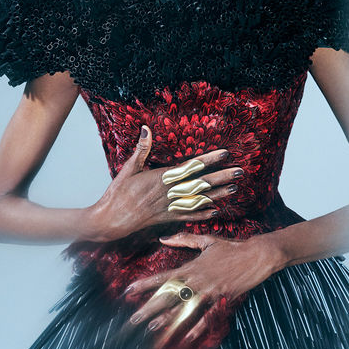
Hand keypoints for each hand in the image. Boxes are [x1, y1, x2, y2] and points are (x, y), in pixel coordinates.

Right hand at [83, 126, 243, 241]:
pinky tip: (216, 211)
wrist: (109, 220)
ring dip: (217, 194)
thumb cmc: (117, 193)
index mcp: (161, 178)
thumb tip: (146, 128)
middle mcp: (168, 193)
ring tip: (234, 188)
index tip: (224, 154)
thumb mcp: (128, 168)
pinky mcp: (166, 219)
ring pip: (199, 199)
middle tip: (239, 172)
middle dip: (221, 177)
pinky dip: (203, 214)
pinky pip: (189, 216)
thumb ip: (141, 149)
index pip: (190, 166)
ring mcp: (169, 207)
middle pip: (200, 183)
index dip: (209, 159)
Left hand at [123, 232, 282, 347]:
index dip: (145, 284)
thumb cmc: (231, 247)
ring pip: (184, 309)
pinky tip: (186, 337)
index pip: (163, 277)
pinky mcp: (222, 300)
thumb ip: (184, 239)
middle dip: (150, 308)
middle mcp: (197, 280)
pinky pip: (207, 317)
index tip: (129, 290)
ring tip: (152, 329)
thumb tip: (164, 237)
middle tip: (134, 319)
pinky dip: (197, 327)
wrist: (256, 255)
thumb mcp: (207, 241)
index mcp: (191, 266)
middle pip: (169, 297)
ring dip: (168, 320)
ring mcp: (209, 291)